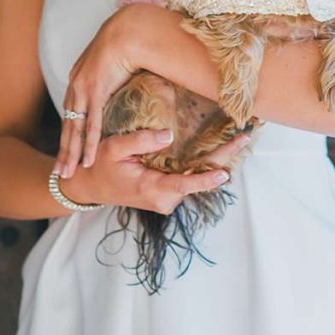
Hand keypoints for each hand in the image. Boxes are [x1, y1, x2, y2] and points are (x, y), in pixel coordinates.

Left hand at [55, 6, 138, 177]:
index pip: (71, 114)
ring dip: (71, 154)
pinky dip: (89, 144)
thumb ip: (116, 78)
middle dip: (63, 151)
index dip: (68, 134)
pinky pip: (92, 125)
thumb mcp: (117, 65)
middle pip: (68, 126)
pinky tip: (87, 160)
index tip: (65, 151)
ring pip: (75, 130)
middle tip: (59, 172)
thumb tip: (125, 85)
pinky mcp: (96, 93)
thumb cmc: (128, 43)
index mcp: (79, 79)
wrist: (129, 31)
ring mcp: (84, 90)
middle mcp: (76, 87)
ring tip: (66, 173)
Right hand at [63, 127, 252, 214]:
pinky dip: (206, 163)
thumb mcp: (114, 148)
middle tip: (245, 137)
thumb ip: (141, 141)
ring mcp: (167, 197)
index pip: (184, 185)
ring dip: (217, 159)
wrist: (89, 186)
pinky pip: (191, 177)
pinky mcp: (168, 192)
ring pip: (197, 178)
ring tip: (239, 137)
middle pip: (199, 178)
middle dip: (223, 159)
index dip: (205, 179)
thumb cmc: (99, 166)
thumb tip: (169, 136)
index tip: (224, 173)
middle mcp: (164, 198)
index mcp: (152, 189)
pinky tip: (223, 147)